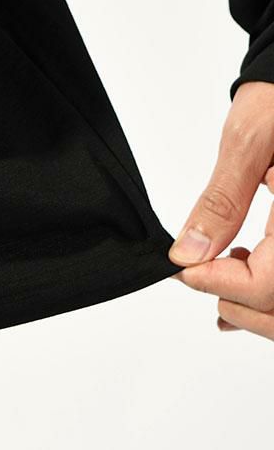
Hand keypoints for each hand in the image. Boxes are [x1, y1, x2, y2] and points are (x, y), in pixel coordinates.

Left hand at [168, 80, 273, 339]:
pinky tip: (244, 268)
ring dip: (253, 306)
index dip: (220, 284)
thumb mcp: (248, 144)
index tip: (183, 268)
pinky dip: (268, 293)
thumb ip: (221, 204)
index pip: (269, 284)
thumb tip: (187, 255)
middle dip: (235, 302)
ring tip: (219, 274)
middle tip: (196, 272)